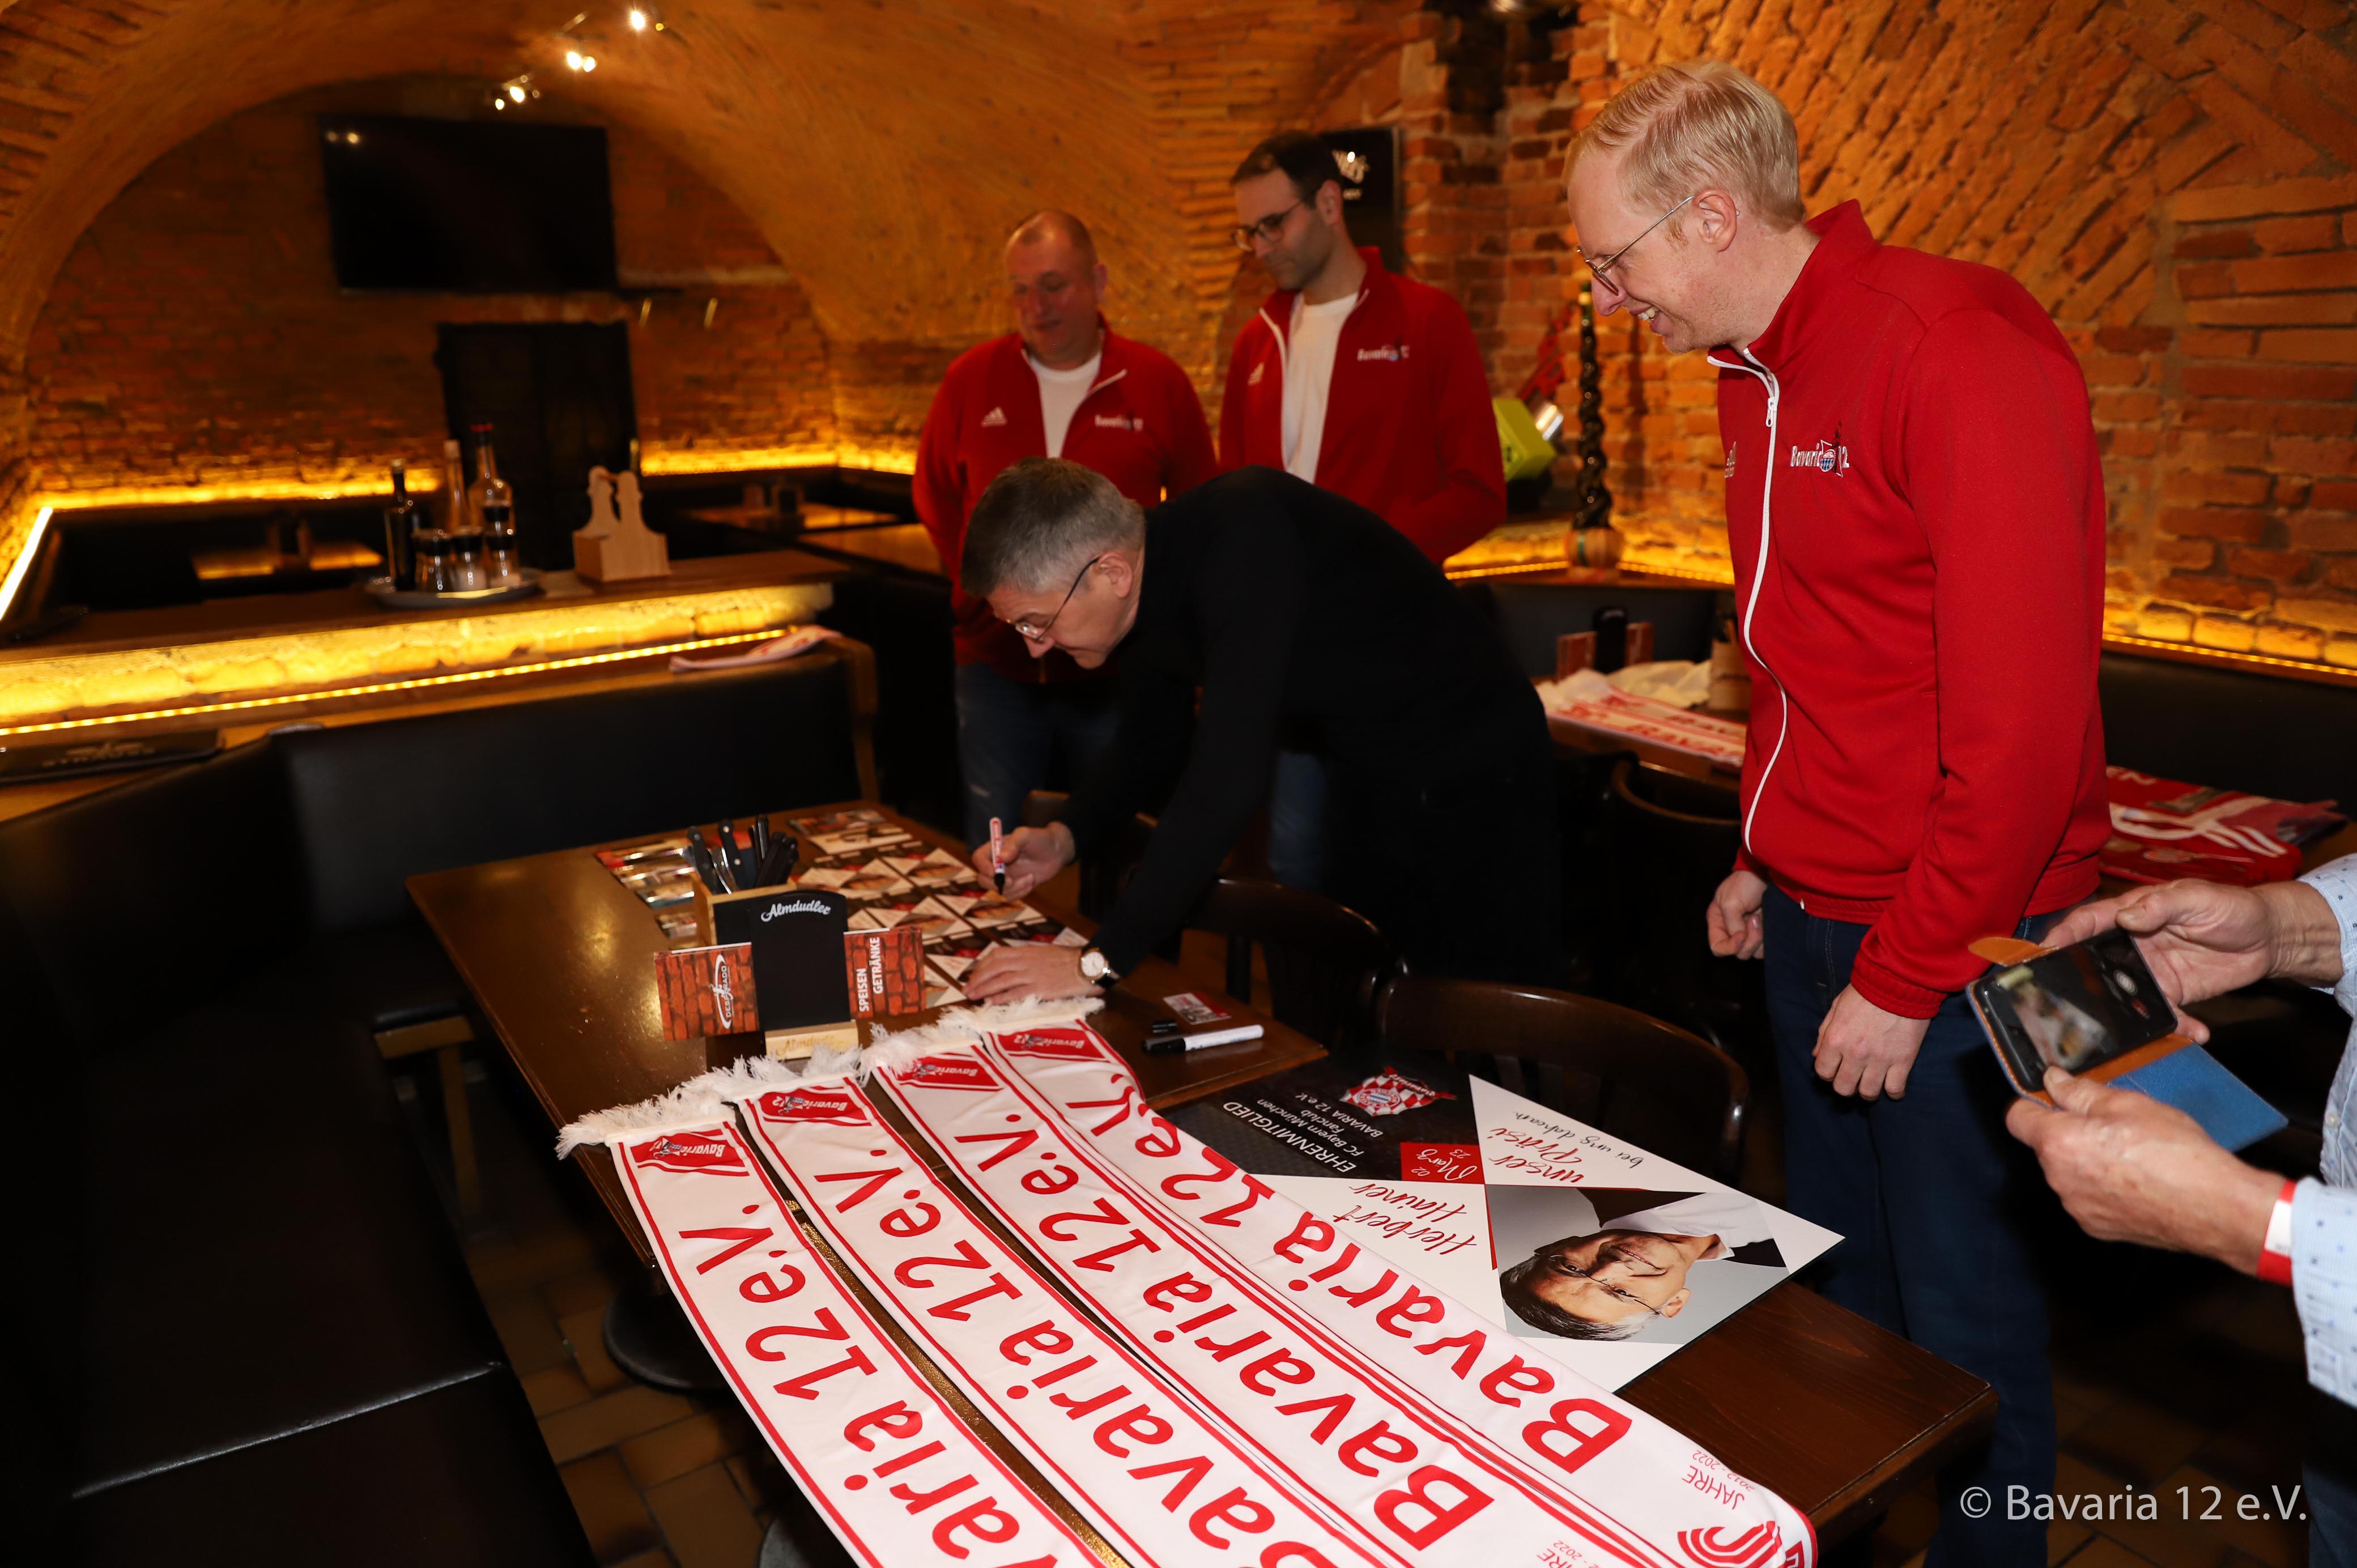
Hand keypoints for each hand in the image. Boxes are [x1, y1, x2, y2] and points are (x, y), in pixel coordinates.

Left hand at [964, 940, 1097, 1004]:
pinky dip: (1000, 997)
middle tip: (966, 988)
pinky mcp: (1040, 988)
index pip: (998, 955)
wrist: (1089, 965)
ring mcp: (1032, 975)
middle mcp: (1027, 961)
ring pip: (1001, 980)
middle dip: (977, 978)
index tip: (975, 974)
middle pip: (994, 967)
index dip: (982, 965)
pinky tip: (990, 1001)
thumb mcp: (1047, 953)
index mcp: (1028, 951)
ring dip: (983, 988)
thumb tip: (1016, 966)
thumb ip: (1030, 958)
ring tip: (972, 996)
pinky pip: (1015, 993)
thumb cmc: (1071, 960)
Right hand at [970, 823, 1072, 899]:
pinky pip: (1010, 896)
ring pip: (998, 891)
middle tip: (1012, 881)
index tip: (995, 872)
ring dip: (1015, 888)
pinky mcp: (1014, 886)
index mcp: (995, 848)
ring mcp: (1005, 876)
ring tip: (1030, 877)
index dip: (982, 866)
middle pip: (982, 879)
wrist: (1056, 852)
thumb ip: (1013, 844)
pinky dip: (1021, 892)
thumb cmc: (1040, 839)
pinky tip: (1031, 882)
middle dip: (996, 883)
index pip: (978, 858)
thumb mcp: (1026, 835)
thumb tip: (1001, 857)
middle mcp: (997, 864)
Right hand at [1707, 868, 1767, 958]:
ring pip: (1754, 952)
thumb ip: (1732, 925)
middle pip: (1738, 952)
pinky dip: (1769, 938)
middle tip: (1754, 919)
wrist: (1766, 873)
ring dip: (1759, 938)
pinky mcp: (1764, 932)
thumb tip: (1741, 939)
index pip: (1718, 948)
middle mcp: (1732, 931)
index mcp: (1718, 923)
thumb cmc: (1745, 884)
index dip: (1729, 947)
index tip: (1741, 934)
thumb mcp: (1730, 902)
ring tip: (1761, 918)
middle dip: (1748, 940)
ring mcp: (1749, 932)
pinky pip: (1766, 947)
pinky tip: (1768, 921)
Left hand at [1814, 984, 1930, 1098]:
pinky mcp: (1903, 1061)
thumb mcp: (1837, 1006)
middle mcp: (1855, 1053)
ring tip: (1871, 1083)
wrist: (1900, 983)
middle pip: (1844, 1088)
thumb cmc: (1866, 991)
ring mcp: (1880, 1059)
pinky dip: (1894, 1093)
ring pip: (1868, 1093)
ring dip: (1868, 1092)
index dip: (1828, 1073)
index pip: (1823, 1071)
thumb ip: (1824, 1032)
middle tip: (1853, 1078)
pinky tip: (1892, 1088)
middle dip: (1846, 1086)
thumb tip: (1817, 1055)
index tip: (1835, 1069)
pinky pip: (1895, 1089)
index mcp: (1835, 1039)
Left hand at [2006, 1066, 2279, 1271]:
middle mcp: (2059, 1180)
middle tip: (2111, 1125)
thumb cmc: (2175, 1153)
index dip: (2034, 1104)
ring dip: (2088, 1161)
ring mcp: (2077, 1208)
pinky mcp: (2099, 1228)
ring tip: (2131, 1154)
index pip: (2017, 1118)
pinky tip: (2138, 1180)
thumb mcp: (2127, 1104)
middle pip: (2047, 1147)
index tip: (2054, 1098)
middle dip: (2070, 1133)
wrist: (2214, 1207)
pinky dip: (2104, 1188)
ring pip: (2069, 1173)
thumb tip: (2055, 1081)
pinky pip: (2089, 1198)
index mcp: (2059, 1143)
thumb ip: (2081, 1091)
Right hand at [2041, 879, 2340, 1039]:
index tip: (2045, 951)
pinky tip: (2192, 1032)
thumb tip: (2126, 916)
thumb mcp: (2198, 898)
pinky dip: (2174, 1027)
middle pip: (2095, 963)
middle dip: (2078, 982)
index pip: (2089, 923)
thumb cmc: (2231, 906)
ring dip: (2121, 1013)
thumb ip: (2162, 905)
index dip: (2064, 935)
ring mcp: (2151, 971)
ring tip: (2122, 1031)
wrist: (2269, 937)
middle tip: (2065, 1002)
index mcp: (2133, 913)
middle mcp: (2133, 943)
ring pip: (2123, 995)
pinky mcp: (2173, 994)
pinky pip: (2163, 1014)